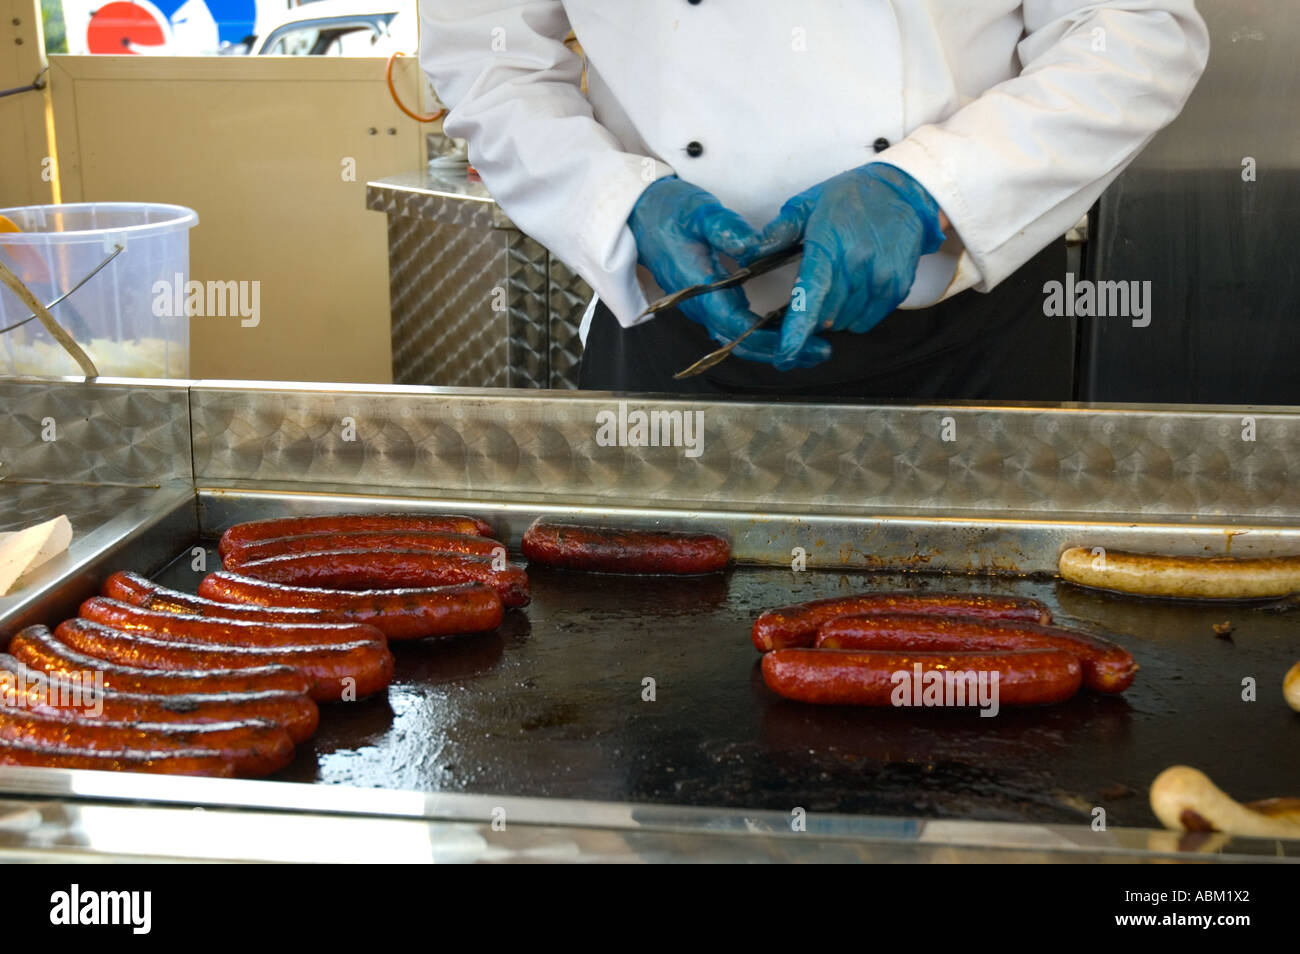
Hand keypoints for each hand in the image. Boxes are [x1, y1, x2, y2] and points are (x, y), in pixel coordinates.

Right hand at [629, 176, 830, 368]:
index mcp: (697, 288)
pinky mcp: (705, 300)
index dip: (768, 338)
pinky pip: (733, 326)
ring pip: (736, 338)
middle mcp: (698, 305)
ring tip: (810, 345)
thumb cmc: (667, 211)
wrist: (638, 214)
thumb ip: (725, 228)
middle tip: (821, 352)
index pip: (735, 324)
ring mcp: (700, 305)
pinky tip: (784, 326)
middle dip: (778, 351)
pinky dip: (759, 333)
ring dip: (770, 345)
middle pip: (739, 342)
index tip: (801, 341)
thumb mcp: (699, 212)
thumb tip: (752, 245)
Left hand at [754, 163, 945, 370]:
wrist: (904, 192)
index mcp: (830, 246)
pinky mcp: (897, 288)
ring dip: (833, 316)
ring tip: (835, 285)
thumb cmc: (850, 197)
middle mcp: (858, 266)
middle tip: (808, 295)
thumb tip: (747, 255)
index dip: (796, 332)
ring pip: (846, 322)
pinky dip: (854, 314)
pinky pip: (867, 320)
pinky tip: (853, 289)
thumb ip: (778, 233)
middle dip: (810, 317)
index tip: (785, 356)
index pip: (811, 297)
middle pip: (826, 317)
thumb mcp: (807, 204)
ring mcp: (881, 279)